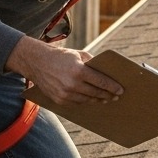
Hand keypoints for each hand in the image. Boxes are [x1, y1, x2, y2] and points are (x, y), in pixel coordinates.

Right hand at [5, 36, 123, 103]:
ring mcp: (65, 94)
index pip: (101, 82)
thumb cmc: (60, 56)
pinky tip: (91, 99)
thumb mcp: (78, 54)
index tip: (120, 90)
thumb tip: (106, 72)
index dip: (112, 87)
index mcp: (78, 70)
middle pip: (96, 93)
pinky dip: (85, 101)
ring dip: (97, 100)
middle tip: (116, 96)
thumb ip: (92, 63)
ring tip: (105, 99)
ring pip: (87, 100)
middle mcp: (72, 84)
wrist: (36, 62)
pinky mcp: (59, 100)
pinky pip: (76, 103)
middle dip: (107, 95)